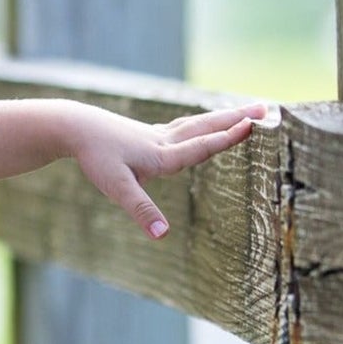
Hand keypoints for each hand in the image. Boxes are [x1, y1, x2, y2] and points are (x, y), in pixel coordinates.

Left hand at [70, 101, 269, 238]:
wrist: (77, 128)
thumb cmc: (97, 157)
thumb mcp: (118, 188)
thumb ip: (142, 211)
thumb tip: (162, 235)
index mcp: (163, 156)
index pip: (202, 146)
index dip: (227, 138)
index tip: (253, 124)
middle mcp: (165, 142)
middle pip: (206, 127)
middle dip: (235, 119)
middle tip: (265, 108)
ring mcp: (157, 135)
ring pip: (197, 123)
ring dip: (222, 117)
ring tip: (243, 110)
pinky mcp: (148, 134)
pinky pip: (183, 126)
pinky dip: (200, 123)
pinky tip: (201, 125)